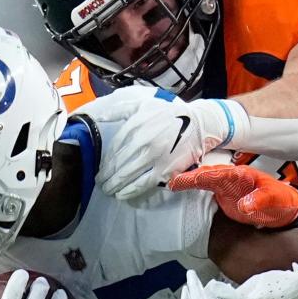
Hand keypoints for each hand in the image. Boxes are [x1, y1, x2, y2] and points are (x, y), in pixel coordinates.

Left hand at [97, 97, 234, 199]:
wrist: (200, 125)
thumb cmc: (170, 114)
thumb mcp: (144, 104)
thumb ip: (119, 109)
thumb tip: (97, 118)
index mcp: (137, 125)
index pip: (114, 148)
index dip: (105, 161)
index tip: (100, 168)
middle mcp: (144, 142)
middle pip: (118, 164)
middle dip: (106, 176)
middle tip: (100, 182)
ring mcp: (155, 157)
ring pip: (128, 175)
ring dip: (115, 185)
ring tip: (108, 190)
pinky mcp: (166, 170)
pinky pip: (143, 184)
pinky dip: (130, 191)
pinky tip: (122, 194)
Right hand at [170, 164, 297, 227]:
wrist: (287, 209)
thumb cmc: (283, 200)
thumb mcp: (274, 199)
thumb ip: (259, 200)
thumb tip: (243, 205)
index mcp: (242, 175)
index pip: (218, 174)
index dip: (201, 176)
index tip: (186, 179)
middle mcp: (232, 179)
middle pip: (207, 175)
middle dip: (188, 177)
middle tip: (171, 182)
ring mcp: (228, 188)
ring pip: (204, 182)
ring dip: (189, 182)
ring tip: (172, 185)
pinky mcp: (226, 198)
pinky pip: (207, 192)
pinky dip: (195, 190)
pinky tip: (183, 192)